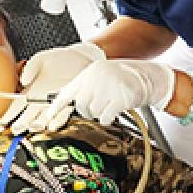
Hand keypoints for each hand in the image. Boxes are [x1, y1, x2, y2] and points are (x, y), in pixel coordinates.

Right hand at [0, 41, 104, 133]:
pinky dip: (57, 121)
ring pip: (42, 119)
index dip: (7, 115)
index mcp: (31, 90)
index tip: (0, 123)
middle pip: (27, 116)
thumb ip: (31, 67)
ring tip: (32, 126)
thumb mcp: (41, 58)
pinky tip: (52, 125)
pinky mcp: (69, 105)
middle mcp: (41, 100)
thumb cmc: (61, 58)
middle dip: (20, 124)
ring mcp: (54, 104)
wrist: (83, 59)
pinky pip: (61, 116)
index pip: (16, 105)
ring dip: (37, 124)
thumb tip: (23, 80)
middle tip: (15, 129)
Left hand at [45, 58, 175, 126]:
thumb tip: (65, 103)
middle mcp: (96, 79)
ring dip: (99, 114)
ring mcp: (108, 88)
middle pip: (80, 105)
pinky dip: (107, 118)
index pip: (67, 92)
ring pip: (93, 112)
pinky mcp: (119, 99)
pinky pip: (105, 117)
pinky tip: (113, 112)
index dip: (56, 106)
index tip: (47, 118)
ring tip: (108, 106)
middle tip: (96, 108)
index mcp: (88, 74)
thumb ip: (84, 88)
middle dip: (86, 111)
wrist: (145, 76)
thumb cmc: (120, 80)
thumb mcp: (99, 78)